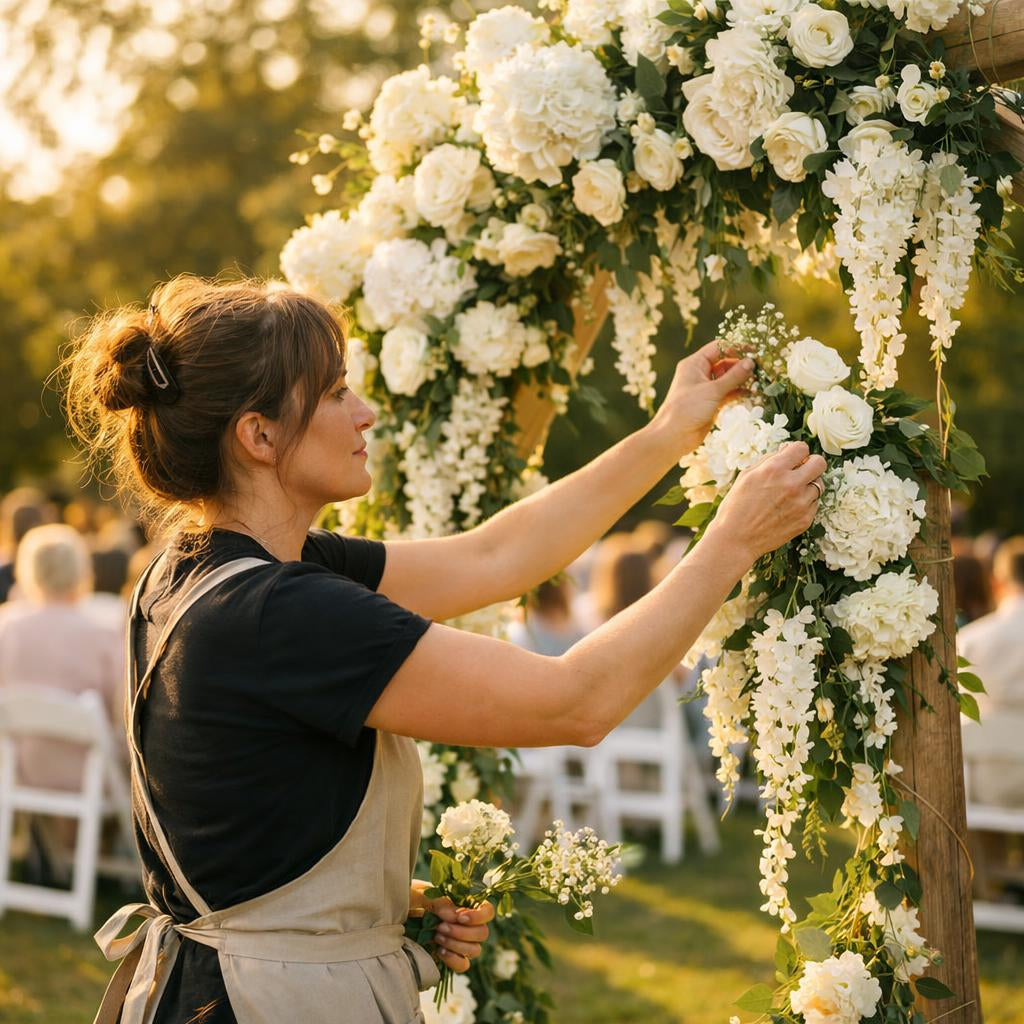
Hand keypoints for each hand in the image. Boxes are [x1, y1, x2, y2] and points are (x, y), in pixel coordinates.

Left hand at [409, 881, 494, 972]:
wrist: (388, 920)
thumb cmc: (405, 900)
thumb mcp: (419, 894)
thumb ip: (439, 901)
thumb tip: (455, 914)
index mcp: (462, 904)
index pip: (487, 911)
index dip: (479, 916)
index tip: (459, 916)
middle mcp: (464, 924)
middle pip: (483, 933)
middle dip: (462, 932)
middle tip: (440, 927)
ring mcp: (457, 942)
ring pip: (475, 950)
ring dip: (456, 944)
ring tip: (436, 936)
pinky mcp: (448, 958)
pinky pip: (463, 965)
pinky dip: (454, 960)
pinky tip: (439, 951)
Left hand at [650, 340, 754, 454]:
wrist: (674, 436)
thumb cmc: (688, 409)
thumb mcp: (713, 390)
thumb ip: (733, 376)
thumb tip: (751, 362)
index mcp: (694, 364)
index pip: (718, 348)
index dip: (736, 347)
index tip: (755, 350)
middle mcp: (700, 373)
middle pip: (725, 362)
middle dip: (742, 364)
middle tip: (761, 366)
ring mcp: (706, 388)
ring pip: (728, 378)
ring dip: (743, 379)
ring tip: (760, 379)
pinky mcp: (711, 402)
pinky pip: (728, 392)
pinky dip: (739, 392)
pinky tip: (752, 392)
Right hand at [709, 441, 826, 561]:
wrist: (736, 540)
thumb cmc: (736, 507)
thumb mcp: (746, 476)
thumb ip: (769, 460)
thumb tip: (786, 450)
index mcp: (774, 469)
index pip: (802, 448)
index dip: (797, 452)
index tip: (792, 458)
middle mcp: (792, 484)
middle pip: (820, 463)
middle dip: (811, 464)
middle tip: (800, 472)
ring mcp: (801, 503)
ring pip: (819, 485)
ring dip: (807, 486)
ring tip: (791, 494)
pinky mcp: (805, 519)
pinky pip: (814, 504)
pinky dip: (804, 503)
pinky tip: (788, 508)